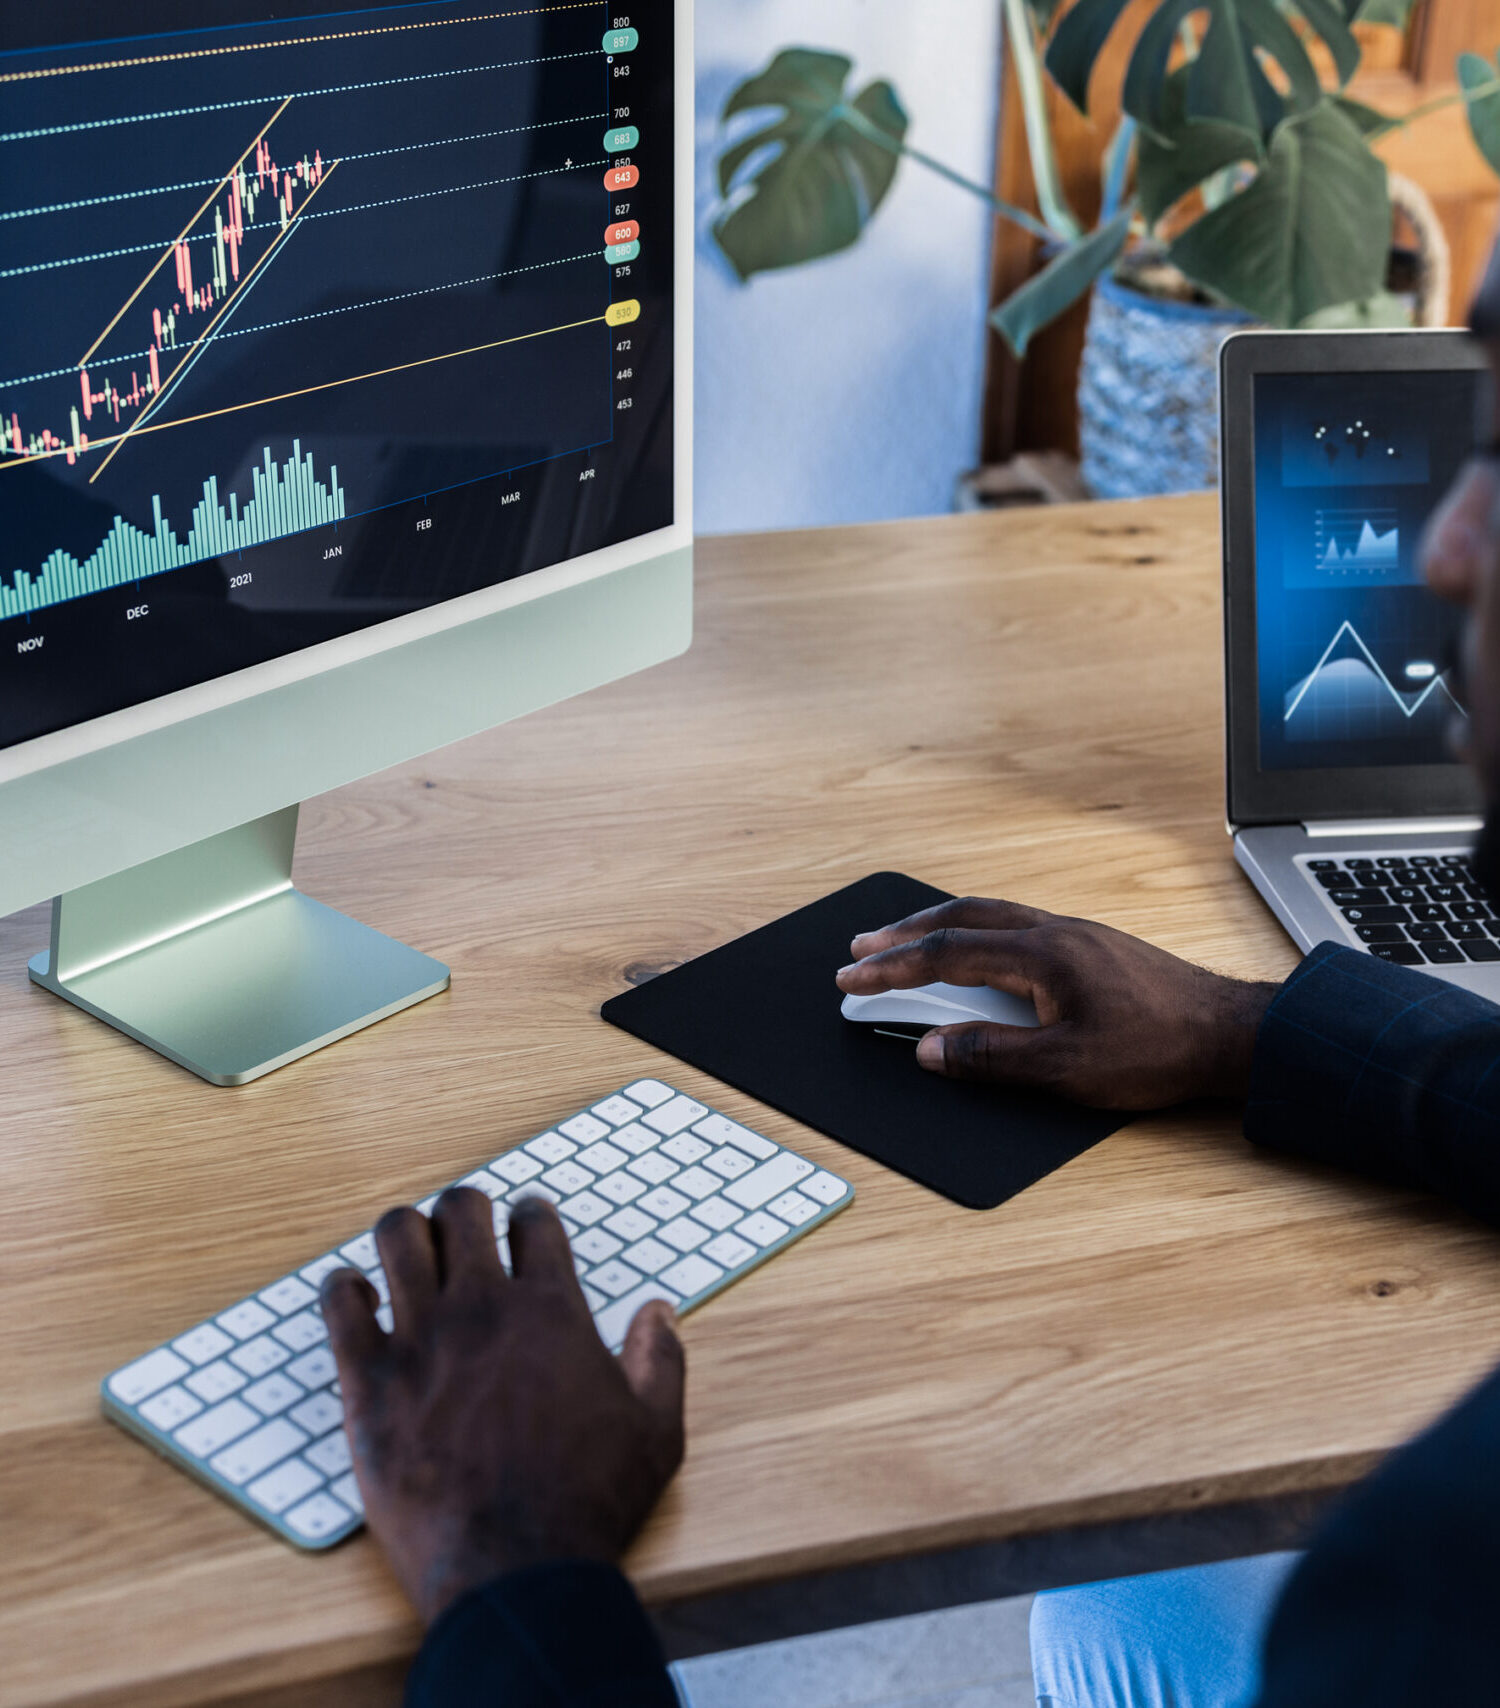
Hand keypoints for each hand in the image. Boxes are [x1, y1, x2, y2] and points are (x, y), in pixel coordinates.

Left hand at [321, 1190, 684, 1625]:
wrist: (515, 1570)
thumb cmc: (588, 1504)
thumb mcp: (656, 1432)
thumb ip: (661, 1361)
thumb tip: (659, 1311)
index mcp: (550, 1310)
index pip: (534, 1222)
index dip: (530, 1214)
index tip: (524, 1221)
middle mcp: (483, 1309)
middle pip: (461, 1211)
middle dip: (464, 1211)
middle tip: (463, 1230)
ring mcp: (421, 1340)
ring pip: (397, 1238)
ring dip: (404, 1235)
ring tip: (408, 1251)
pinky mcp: (368, 1382)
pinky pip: (339, 1305)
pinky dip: (345, 1290)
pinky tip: (355, 1298)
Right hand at [835, 897, 1276, 1108]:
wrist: (1232, 1035)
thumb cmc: (1159, 1050)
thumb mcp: (1066, 1069)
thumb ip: (991, 1058)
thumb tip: (932, 1049)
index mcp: (1041, 955)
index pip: (946, 955)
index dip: (892, 968)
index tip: (852, 978)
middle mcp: (1054, 931)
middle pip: (960, 918)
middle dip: (903, 933)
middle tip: (861, 947)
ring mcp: (1075, 934)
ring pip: (989, 914)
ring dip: (939, 926)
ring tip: (905, 940)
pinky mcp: (1091, 945)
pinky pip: (1015, 922)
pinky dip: (976, 930)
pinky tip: (976, 949)